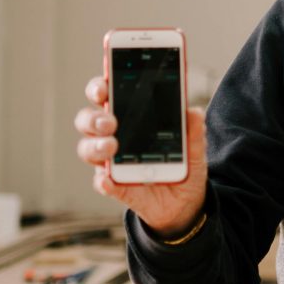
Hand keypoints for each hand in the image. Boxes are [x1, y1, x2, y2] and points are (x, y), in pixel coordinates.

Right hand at [75, 75, 207, 236]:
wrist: (185, 201)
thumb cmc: (182, 164)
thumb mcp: (195, 147)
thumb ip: (194, 131)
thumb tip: (194, 112)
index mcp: (130, 117)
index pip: (107, 95)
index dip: (99, 86)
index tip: (104, 83)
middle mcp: (113, 136)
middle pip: (88, 120)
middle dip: (94, 117)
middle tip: (110, 121)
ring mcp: (111, 162)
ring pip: (88, 148)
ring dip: (95, 145)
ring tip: (112, 146)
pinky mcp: (115, 187)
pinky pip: (101, 182)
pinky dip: (103, 181)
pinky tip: (108, 180)